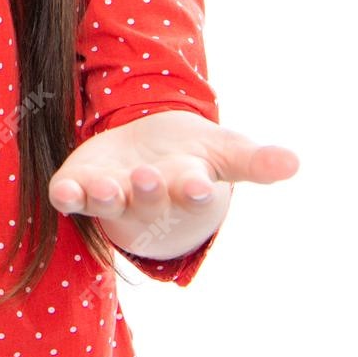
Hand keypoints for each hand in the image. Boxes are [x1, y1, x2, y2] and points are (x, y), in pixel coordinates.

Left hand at [49, 109, 298, 259]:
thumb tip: (295, 162)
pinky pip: (71, 197)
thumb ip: (256, 160)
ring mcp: (113, 195)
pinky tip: (62, 190)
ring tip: (104, 186)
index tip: (199, 185)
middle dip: (148, 191)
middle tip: (148, 177)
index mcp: (186, 189)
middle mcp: (148, 198)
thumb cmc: (192, 156)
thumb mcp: (225, 152)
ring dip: (104, 197)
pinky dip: (66, 195)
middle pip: (149, 200)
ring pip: (107, 204)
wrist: (149, 153)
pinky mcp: (81, 186)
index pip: (193, 194)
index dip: (195, 191)